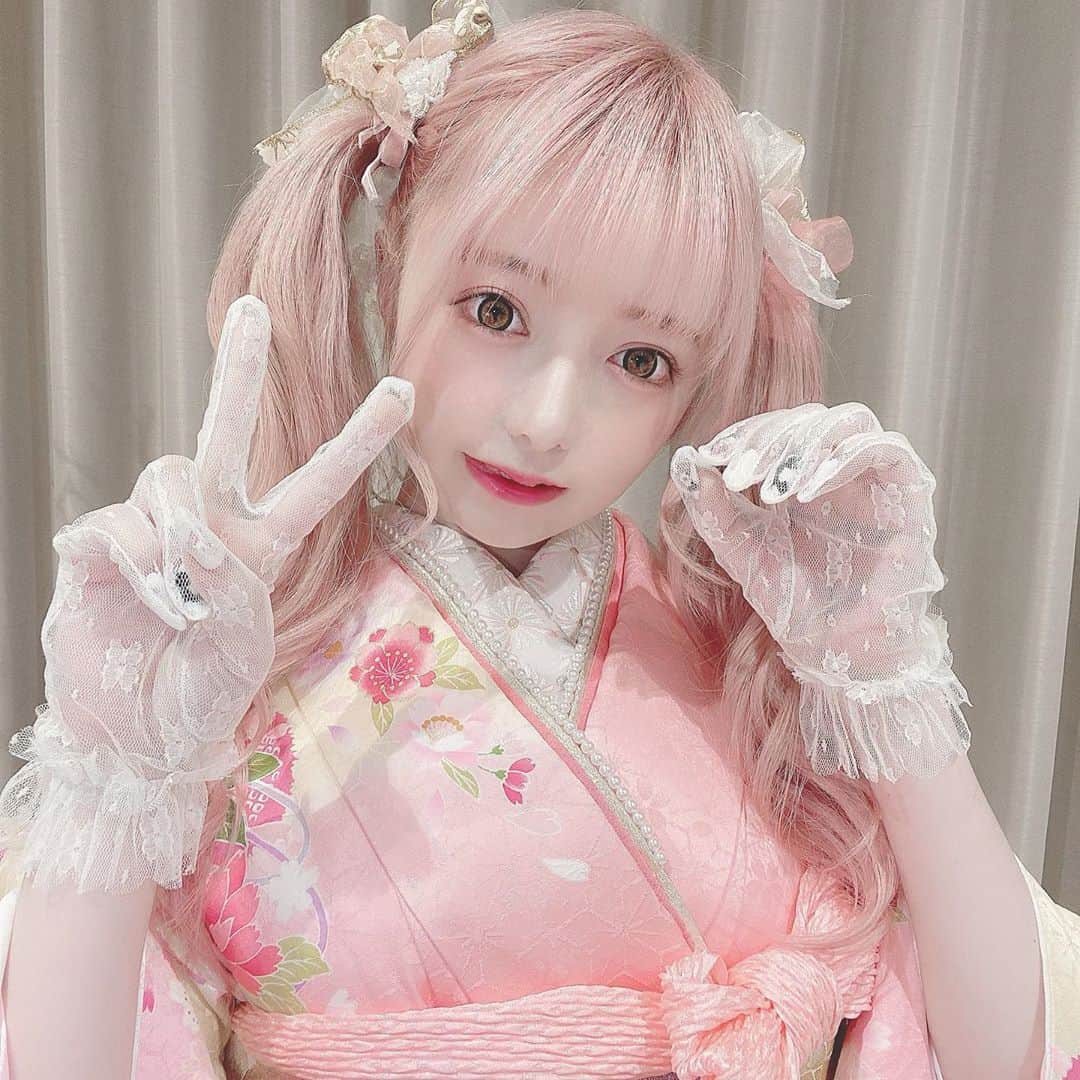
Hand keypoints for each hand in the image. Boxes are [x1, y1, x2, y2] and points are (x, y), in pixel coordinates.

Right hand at [0, 295, 413, 892]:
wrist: (130, 737)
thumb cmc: (198, 698)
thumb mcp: (238, 650)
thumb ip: (227, 583)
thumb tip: (185, 524)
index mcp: (263, 548)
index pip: (319, 482)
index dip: (360, 438)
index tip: (402, 390)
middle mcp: (212, 525)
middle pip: (227, 432)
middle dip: (239, 371)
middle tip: (255, 308)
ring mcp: (152, 529)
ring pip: (168, 477)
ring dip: (175, 530)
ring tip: (175, 598)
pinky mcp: (97, 545)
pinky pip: (115, 525)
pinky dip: (130, 559)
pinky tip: (136, 596)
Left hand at [669, 401, 970, 782]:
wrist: (835, 650)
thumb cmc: (795, 602)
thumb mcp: (741, 551)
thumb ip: (714, 509)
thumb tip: (688, 463)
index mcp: (801, 474)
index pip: (777, 426)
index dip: (745, 433)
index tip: (713, 456)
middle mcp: (840, 468)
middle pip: (810, 417)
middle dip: (769, 439)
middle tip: (738, 473)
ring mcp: (875, 477)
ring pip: (848, 422)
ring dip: (803, 445)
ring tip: (772, 488)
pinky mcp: (909, 492)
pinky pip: (887, 449)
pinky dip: (843, 459)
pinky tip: (806, 493)